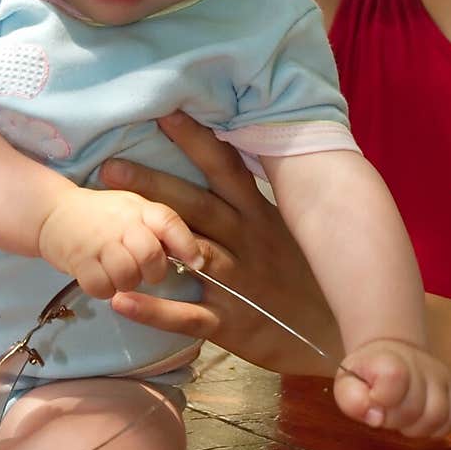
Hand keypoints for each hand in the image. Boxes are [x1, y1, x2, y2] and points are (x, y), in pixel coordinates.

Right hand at [37, 186, 201, 299]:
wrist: (53, 212)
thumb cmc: (102, 216)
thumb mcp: (134, 211)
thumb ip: (160, 229)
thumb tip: (194, 257)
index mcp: (139, 208)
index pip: (169, 222)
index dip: (186, 245)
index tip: (197, 264)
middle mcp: (120, 222)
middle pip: (150, 256)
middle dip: (152, 273)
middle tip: (143, 272)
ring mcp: (98, 241)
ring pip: (126, 276)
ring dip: (125, 283)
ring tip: (117, 274)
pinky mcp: (78, 260)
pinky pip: (101, 287)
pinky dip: (104, 290)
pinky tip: (100, 280)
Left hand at [100, 111, 340, 372]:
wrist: (343, 337)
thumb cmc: (316, 280)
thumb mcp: (296, 232)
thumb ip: (259, 203)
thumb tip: (233, 162)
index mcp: (262, 216)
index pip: (227, 169)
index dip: (197, 141)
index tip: (164, 112)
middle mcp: (249, 243)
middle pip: (198, 206)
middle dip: (154, 184)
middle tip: (110, 165)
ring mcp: (240, 283)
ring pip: (192, 254)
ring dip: (149, 239)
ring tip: (107, 227)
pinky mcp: (234, 324)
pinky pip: (189, 316)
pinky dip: (154, 310)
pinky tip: (119, 300)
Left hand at [334, 340, 450, 438]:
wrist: (392, 354)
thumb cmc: (366, 374)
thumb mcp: (347, 383)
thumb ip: (352, 399)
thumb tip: (375, 418)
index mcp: (389, 358)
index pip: (394, 377)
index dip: (381, 398)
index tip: (374, 399)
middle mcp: (421, 364)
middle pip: (414, 407)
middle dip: (394, 420)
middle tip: (384, 412)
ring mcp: (441, 377)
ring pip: (438, 415)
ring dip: (415, 427)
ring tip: (401, 419)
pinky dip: (436, 428)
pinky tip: (419, 421)